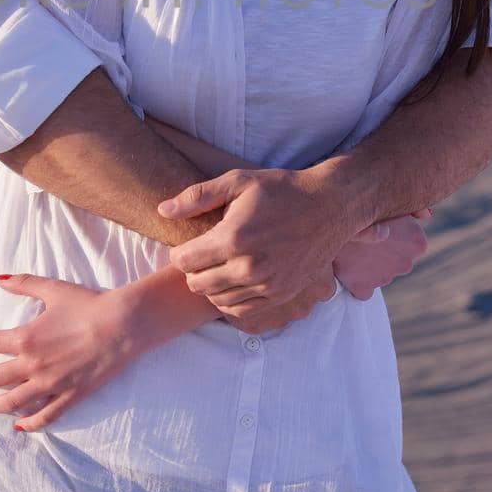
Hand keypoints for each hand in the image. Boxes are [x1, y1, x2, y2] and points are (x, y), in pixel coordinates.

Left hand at [0, 273, 142, 431]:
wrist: (122, 325)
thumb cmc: (88, 305)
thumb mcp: (53, 290)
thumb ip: (23, 284)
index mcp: (26, 339)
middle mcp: (33, 366)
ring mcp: (51, 384)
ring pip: (12, 403)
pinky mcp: (70, 395)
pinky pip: (45, 416)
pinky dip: (29, 423)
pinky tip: (19, 425)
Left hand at [159, 167, 356, 319]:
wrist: (329, 207)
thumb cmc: (281, 190)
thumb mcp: (238, 182)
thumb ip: (197, 196)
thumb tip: (162, 210)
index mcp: (233, 237)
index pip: (185, 260)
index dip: (179, 253)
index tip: (185, 245)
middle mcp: (248, 266)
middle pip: (197, 283)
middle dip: (192, 271)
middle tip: (199, 258)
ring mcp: (266, 284)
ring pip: (216, 299)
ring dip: (209, 287)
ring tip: (215, 269)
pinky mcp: (280, 294)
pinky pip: (240, 309)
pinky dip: (228, 300)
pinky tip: (231, 282)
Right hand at [332, 208, 431, 298]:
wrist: (330, 219)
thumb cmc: (363, 206)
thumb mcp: (391, 202)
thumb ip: (413, 209)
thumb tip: (428, 216)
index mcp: (418, 243)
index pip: (411, 243)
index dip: (395, 234)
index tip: (380, 226)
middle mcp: (406, 264)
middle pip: (396, 259)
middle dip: (383, 252)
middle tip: (365, 237)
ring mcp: (385, 278)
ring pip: (379, 273)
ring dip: (368, 264)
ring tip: (353, 246)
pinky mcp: (364, 289)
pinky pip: (363, 289)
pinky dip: (356, 281)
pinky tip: (347, 265)